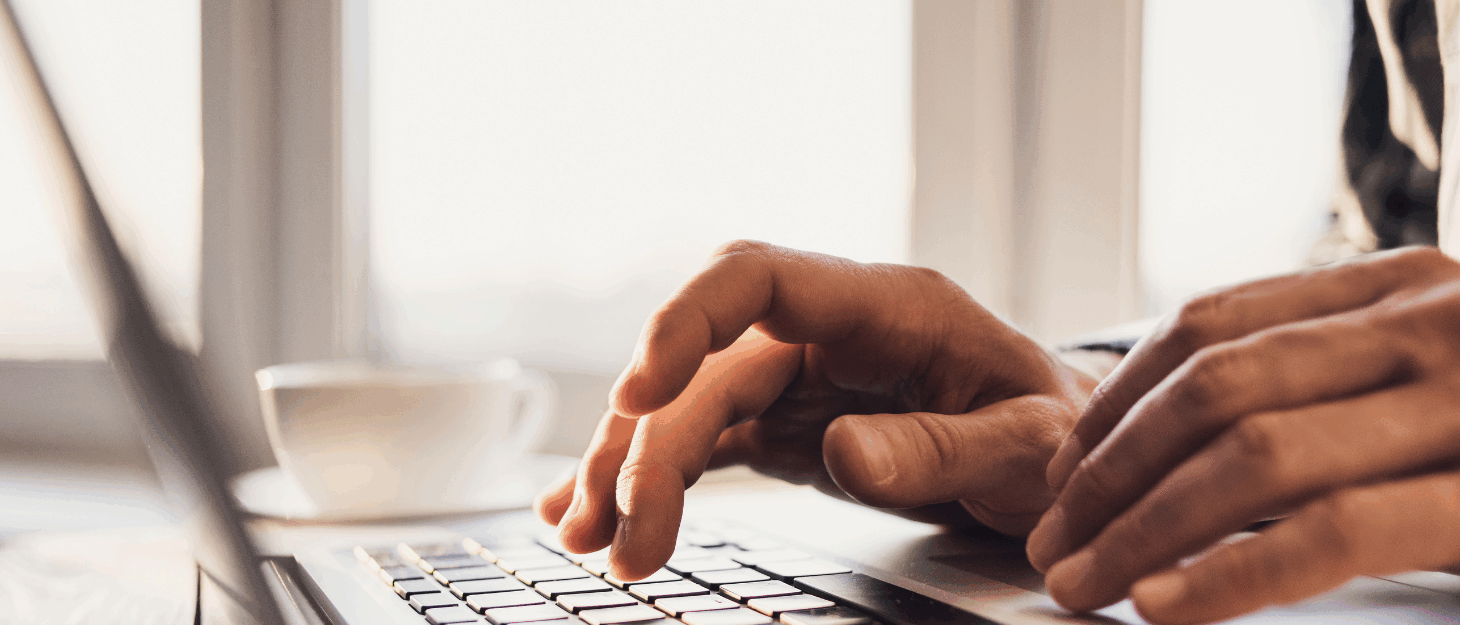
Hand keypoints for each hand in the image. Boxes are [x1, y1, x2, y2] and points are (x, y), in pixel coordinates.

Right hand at [532, 241, 1094, 579]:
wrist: (1061, 452)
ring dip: (630, 466)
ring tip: (588, 539)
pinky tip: (597, 513)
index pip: (757, 277)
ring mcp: (799, 377)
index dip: (685, 322)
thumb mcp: (1028, 445)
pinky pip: (703, 440)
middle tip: (619, 535)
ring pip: (688, 405)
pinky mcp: (786, 423)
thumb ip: (942, 447)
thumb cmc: (1055, 431)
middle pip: (704, 365)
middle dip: (647, 443)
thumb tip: (844, 456)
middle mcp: (826, 331)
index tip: (638, 393)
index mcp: (886, 306)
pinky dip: (651, 477)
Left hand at [1025, 246, 1459, 623]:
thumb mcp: (1432, 374)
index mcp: (1398, 286)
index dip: (1116, 399)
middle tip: (1051, 541)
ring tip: (1083, 581)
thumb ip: (1330, 380)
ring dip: (1142, 528)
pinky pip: (1333, 532)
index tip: (1060, 468)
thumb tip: (1171, 448)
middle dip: (1108, 472)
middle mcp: (1429, 322)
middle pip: (1213, 388)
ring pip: (1254, 454)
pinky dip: (1231, 572)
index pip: (1210, 324)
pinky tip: (1164, 602)